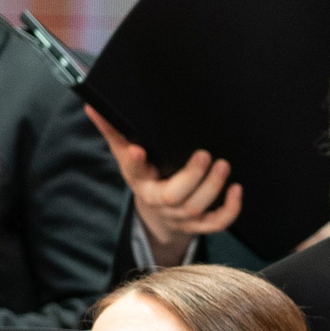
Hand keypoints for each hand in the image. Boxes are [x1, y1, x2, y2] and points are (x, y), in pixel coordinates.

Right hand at [88, 107, 239, 266]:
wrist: (158, 216)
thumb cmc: (145, 176)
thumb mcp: (125, 155)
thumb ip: (113, 131)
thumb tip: (91, 106)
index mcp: (140, 181)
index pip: (133, 172)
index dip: (135, 162)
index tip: (138, 150)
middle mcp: (159, 202)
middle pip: (173, 197)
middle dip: (191, 176)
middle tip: (204, 154)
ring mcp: (181, 217)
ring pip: (196, 208)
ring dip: (212, 188)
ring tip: (223, 165)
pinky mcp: (199, 224)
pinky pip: (216, 223)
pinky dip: (230, 210)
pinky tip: (237, 190)